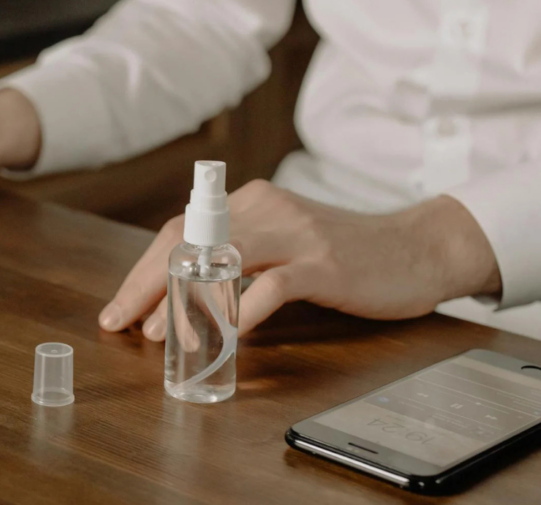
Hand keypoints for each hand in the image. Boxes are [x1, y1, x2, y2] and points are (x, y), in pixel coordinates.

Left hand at [98, 180, 500, 338]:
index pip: (180, 231)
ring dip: (183, 302)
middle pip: (188, 242)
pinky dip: (241, 312)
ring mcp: (295, 234)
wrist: (419, 247)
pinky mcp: (323, 263)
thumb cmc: (346, 253)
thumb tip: (184, 291)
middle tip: (122, 322)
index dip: (144, 269)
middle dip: (147, 284)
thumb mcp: (283, 243)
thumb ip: (240, 255)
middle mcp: (266, 208)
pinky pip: (271, 287)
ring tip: (160, 337)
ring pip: (219, 261)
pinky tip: (225, 337)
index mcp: (250, 202)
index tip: (121, 306)